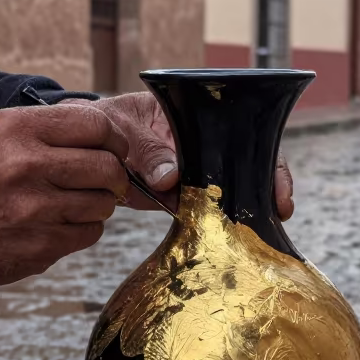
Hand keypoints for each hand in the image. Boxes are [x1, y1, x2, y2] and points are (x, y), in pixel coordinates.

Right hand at [0, 103, 128, 297]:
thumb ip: (42, 129)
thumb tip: (98, 129)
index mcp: (15, 130)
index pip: (94, 125)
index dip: (113, 139)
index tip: (113, 149)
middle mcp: (26, 166)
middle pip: (107, 167)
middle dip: (113, 175)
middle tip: (105, 180)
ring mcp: (34, 210)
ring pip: (104, 204)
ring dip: (98, 204)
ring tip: (73, 203)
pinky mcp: (40, 247)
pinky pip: (89, 233)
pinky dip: (82, 230)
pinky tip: (58, 224)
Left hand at [94, 92, 294, 220]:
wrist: (81, 147)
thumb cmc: (105, 123)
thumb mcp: (123, 127)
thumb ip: (146, 150)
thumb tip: (170, 179)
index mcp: (198, 117)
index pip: (246, 132)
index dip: (268, 157)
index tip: (275, 185)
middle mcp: (205, 145)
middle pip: (250, 164)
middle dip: (268, 188)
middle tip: (278, 212)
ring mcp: (194, 172)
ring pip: (229, 192)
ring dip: (244, 212)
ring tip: (259, 234)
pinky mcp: (179, 197)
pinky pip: (203, 212)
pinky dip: (215, 227)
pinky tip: (227, 242)